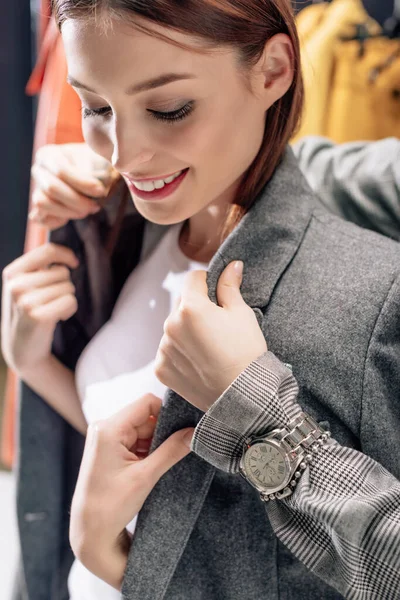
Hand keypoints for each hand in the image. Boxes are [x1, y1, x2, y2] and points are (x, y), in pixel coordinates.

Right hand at [1, 243, 78, 373]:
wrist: (20, 348)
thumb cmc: (29, 312)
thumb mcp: (25, 286)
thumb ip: (39, 268)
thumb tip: (69, 256)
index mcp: (12, 273)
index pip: (46, 251)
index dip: (66, 254)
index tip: (74, 263)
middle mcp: (15, 285)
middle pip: (62, 272)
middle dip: (65, 285)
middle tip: (52, 300)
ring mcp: (25, 301)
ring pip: (68, 287)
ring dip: (68, 298)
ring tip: (53, 309)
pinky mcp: (38, 317)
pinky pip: (70, 301)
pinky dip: (70, 309)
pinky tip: (59, 317)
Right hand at [29, 142, 117, 229]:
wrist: (94, 174)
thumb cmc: (97, 166)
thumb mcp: (99, 162)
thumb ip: (96, 172)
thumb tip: (98, 189)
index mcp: (49, 154)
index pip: (61, 171)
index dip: (82, 183)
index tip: (101, 191)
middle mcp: (39, 170)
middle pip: (51, 188)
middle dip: (77, 201)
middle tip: (95, 206)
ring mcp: (36, 189)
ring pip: (43, 203)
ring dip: (68, 211)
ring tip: (86, 210)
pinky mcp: (38, 208)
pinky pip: (40, 219)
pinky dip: (55, 221)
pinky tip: (71, 217)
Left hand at [70, 393, 193, 590]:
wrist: (89, 532)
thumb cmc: (111, 506)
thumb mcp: (145, 477)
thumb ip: (171, 451)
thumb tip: (194, 432)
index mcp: (109, 429)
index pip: (146, 403)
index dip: (167, 412)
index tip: (184, 428)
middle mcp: (105, 428)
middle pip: (145, 417)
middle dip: (163, 432)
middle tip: (178, 450)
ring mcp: (106, 439)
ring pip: (142, 429)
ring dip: (156, 443)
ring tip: (162, 463)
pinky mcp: (109, 451)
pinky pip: (135, 441)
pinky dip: (148, 451)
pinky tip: (154, 466)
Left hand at [155, 261, 267, 411]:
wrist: (242, 395)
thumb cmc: (246, 352)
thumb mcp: (242, 314)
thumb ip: (230, 287)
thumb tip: (231, 265)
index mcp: (191, 307)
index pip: (193, 279)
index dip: (208, 284)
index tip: (218, 297)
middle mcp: (171, 325)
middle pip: (182, 304)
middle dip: (196, 309)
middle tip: (217, 328)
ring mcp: (164, 348)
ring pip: (174, 329)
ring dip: (186, 332)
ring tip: (209, 349)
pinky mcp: (161, 368)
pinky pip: (169, 351)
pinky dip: (180, 353)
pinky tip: (199, 362)